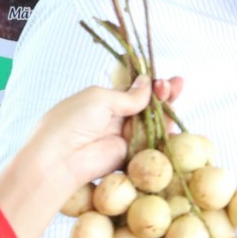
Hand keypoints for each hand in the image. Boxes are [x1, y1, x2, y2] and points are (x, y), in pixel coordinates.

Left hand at [0, 75, 180, 237]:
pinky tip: (173, 124)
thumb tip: (147, 83)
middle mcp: (116, 118)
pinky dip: (164, 135)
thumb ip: (128, 95)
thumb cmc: (71, 122)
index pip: (134, 90)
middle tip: (177, 85)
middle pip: (147, 106)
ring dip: (166, 111)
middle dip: (163, 95)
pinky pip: (150, 144)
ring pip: (152, 123)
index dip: (151, 84)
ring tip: (174, 99)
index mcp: (105, 100)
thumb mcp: (100, 98)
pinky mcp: (129, 155)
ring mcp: (124, 137)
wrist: (59, 159)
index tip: (164, 79)